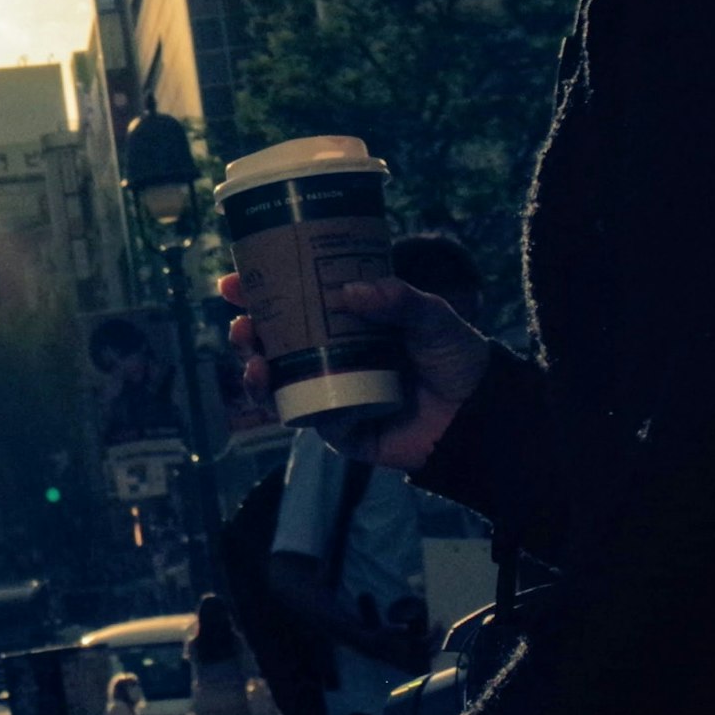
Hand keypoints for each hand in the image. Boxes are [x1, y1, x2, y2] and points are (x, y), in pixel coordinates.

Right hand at [217, 274, 494, 474]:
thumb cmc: (456, 357)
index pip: (294, 304)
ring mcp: (333, 394)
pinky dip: (290, 407)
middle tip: (241, 323)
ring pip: (279, 384)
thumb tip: (351, 291)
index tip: (232, 283)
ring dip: (254, 372)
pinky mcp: (342, 431)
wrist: (482, 415)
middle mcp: (333, 357)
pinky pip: (307, 419)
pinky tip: (282, 393)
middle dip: (247, 334)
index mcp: (347, 324)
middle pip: (275, 345)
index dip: (259, 293)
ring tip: (253, 360)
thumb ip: (399, 299)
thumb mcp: (432, 316)